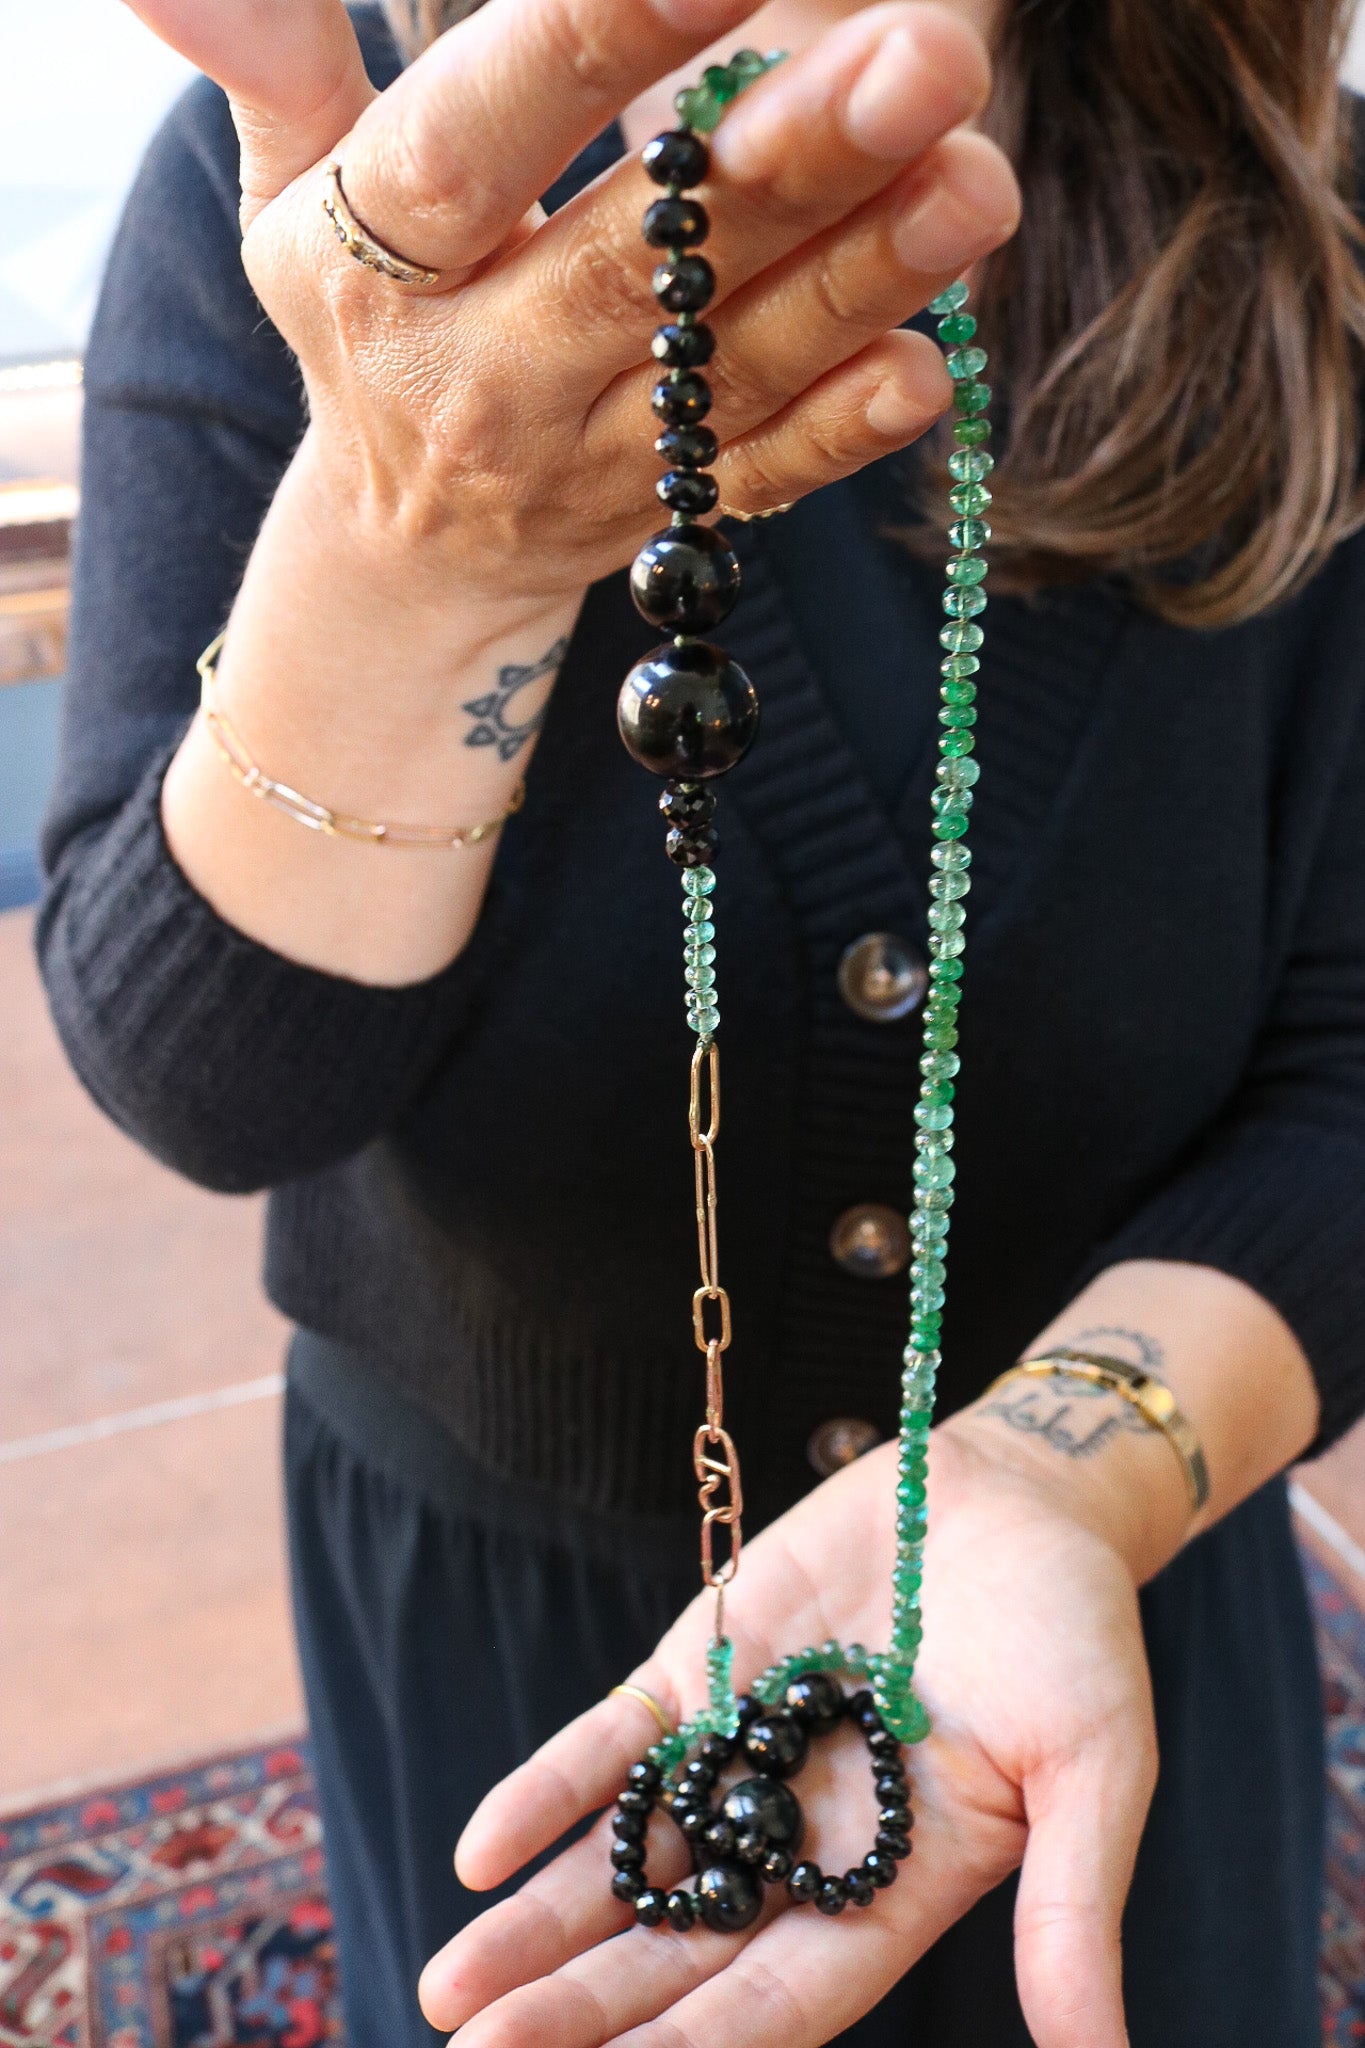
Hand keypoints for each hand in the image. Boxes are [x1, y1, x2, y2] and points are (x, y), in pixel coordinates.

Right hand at [127, 0, 1018, 609]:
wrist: (410, 551)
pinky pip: (762, 484)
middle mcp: (482, 372)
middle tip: (925, 60)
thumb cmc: (371, 318)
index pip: (478, 141)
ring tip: (977, 179)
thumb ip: (272, 60)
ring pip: (727, 373)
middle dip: (784, 165)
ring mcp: (585, 463)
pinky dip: (845, 432)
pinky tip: (930, 362)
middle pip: (634, 267)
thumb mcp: (292, 190)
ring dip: (858, 280)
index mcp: (378, 261)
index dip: (591, 49)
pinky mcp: (669, 525)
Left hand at [419, 1420, 1159, 2047]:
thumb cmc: (1079, 1637)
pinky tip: (479, 1851)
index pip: (782, 1998)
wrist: (1022, 1496)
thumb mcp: (1096, 1768)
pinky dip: (549, 1793)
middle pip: (679, 1949)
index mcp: (893, 1888)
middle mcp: (802, 1840)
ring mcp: (742, 1755)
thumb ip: (1072, 1904)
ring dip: (539, 1927)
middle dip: (584, 2011)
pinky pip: (613, 1746)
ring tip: (450, 1993)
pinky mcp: (707, 1671)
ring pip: (627, 1860)